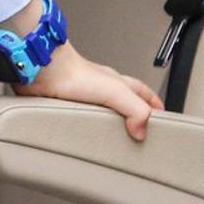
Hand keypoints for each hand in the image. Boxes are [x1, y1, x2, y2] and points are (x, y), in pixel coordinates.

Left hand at [16, 43, 164, 139]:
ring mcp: (79, 93)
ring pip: (98, 107)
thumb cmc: (74, 72)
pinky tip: (80, 130)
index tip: (161, 114)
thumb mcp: (116, 91)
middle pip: (121, 97)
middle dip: (130, 111)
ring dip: (103, 119)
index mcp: (116, 82)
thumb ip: (135, 110)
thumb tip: (142, 130)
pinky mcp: (62, 101)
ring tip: (109, 134)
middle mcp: (98, 85)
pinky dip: (81, 123)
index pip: (141, 91)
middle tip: (136, 128)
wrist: (42, 69)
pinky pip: (76, 114)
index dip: (152, 102)